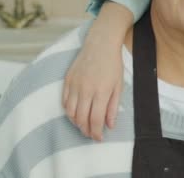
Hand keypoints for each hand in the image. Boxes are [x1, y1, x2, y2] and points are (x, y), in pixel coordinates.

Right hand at [62, 2, 132, 140]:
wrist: (100, 44)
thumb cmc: (113, 65)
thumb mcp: (118, 85)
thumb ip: (113, 106)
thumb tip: (109, 125)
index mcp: (101, 92)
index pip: (95, 120)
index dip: (96, 133)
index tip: (99, 138)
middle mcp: (86, 90)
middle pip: (81, 119)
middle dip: (86, 130)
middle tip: (91, 134)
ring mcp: (74, 85)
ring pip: (70, 112)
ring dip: (76, 122)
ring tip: (84, 125)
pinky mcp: (67, 80)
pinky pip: (64, 101)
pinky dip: (69, 111)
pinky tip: (76, 113)